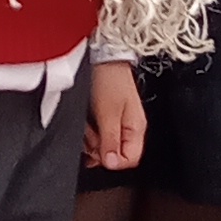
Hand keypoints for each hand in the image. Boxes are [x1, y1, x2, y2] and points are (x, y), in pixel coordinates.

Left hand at [84, 58, 144, 172]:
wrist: (100, 56)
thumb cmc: (109, 79)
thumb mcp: (108, 113)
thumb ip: (110, 140)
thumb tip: (112, 164)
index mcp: (136, 129)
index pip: (130, 159)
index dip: (112, 160)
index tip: (98, 152)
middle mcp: (128, 128)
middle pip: (114, 154)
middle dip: (98, 148)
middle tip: (90, 134)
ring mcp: (116, 122)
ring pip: (102, 144)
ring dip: (90, 138)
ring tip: (86, 123)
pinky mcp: (104, 116)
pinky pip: (95, 132)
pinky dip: (87, 129)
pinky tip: (84, 120)